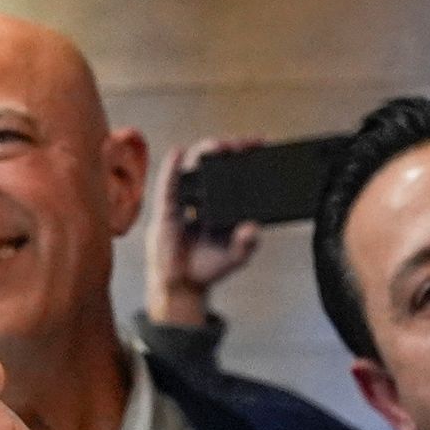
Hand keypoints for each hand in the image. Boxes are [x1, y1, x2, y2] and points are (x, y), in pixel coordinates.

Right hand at [148, 135, 266, 324]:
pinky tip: (177, 154)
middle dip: (230, 149)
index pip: (237, 173)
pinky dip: (172, 168)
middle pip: (216, 163)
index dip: (247, 157)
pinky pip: (169, 184)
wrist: (183, 285)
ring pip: (194, 167)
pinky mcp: (167, 208)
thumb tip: (253, 227)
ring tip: (218, 145)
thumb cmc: (209, 267)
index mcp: (224, 204)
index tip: (262, 144)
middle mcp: (205, 197)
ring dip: (204, 152)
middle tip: (243, 143)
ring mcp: (185, 200)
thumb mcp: (237, 256)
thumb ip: (248, 243)